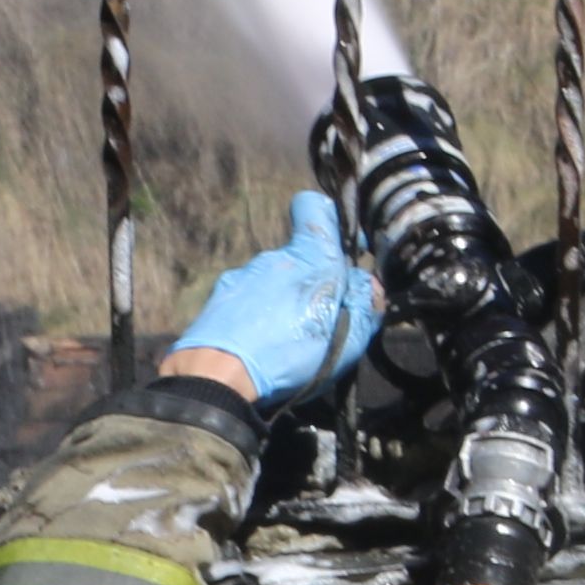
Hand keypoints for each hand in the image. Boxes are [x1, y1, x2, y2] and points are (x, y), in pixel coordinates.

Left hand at [167, 194, 381, 407]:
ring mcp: (242, 275)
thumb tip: (367, 284)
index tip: (343, 252)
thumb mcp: (348, 339)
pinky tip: (258, 345)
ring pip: (273, 281)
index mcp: (310, 258)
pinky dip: (256, 316)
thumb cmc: (287, 356)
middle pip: (298, 257)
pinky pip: (247, 300)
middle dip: (312, 281)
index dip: (330, 220)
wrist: (217, 377)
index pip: (315, 207)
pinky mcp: (219, 297)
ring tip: (285, 342)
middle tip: (319, 320)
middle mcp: (273, 257)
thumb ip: (365, 305)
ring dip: (283, 302)